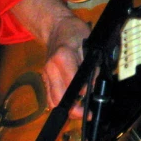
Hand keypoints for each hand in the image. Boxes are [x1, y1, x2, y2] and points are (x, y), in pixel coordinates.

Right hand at [11, 0, 90, 118]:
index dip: (84, 92)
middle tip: (88, 113)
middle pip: (59, 98)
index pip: (73, 83)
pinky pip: (50, 97)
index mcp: (62, 57)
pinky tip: (72, 104)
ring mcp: (46, 74)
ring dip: (67, 110)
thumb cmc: (74, 31)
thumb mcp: (89, 42)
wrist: (56, 27)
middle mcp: (51, 68)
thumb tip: (95, 82)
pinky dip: (60, 104)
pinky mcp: (45, 78)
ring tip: (82, 111)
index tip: (93, 95)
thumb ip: (92, 63)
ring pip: (52, 101)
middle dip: (74, 110)